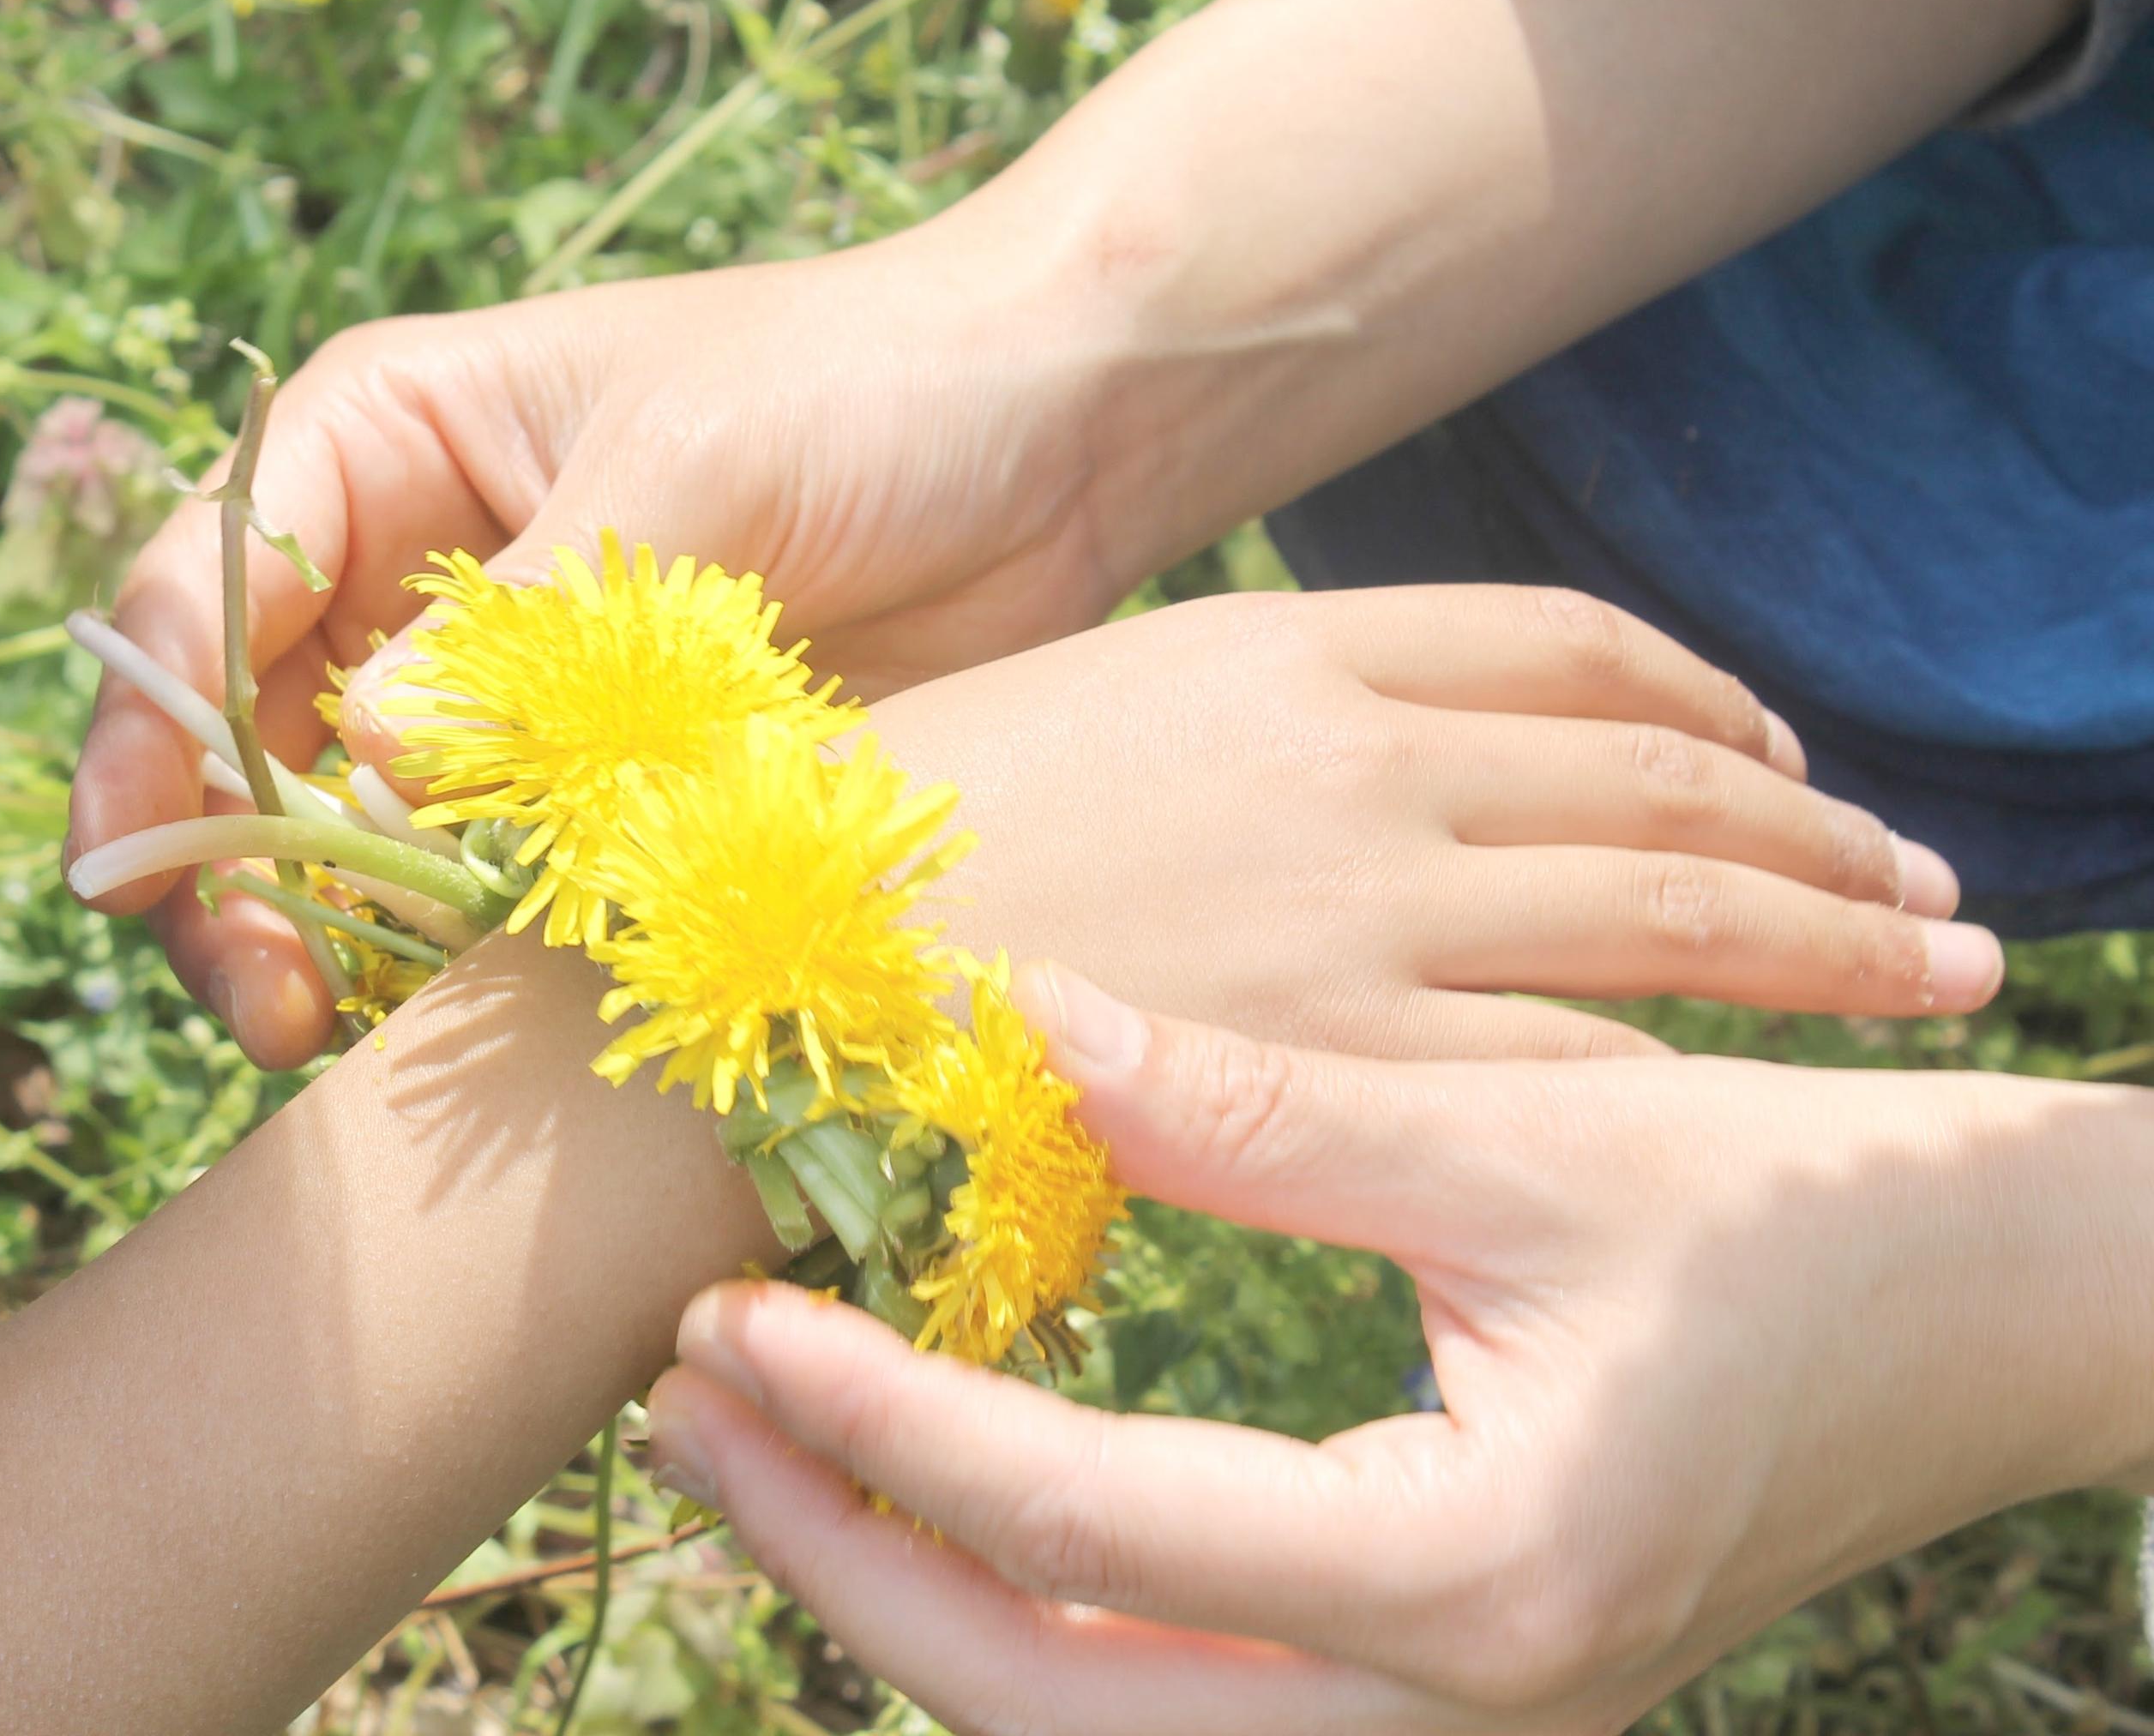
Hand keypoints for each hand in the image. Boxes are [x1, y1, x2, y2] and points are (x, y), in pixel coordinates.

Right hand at [66, 225, 1137, 1063]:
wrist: (1073, 432)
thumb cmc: (873, 381)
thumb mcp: (694, 469)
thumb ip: (535, 625)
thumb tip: (365, 757)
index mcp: (384, 446)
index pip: (196, 593)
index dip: (145, 739)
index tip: (144, 878)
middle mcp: (409, 579)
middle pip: (237, 748)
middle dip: (225, 880)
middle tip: (269, 1007)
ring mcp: (501, 701)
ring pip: (345, 848)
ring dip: (329, 947)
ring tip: (348, 1041)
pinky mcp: (602, 797)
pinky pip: (486, 900)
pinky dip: (458, 970)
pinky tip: (462, 1034)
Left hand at [647, 971, 2153, 1734]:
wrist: (1990, 1319)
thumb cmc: (1796, 1215)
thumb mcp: (1530, 1138)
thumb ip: (1269, 1108)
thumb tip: (1028, 1016)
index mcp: (1474, 1573)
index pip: (1089, 1536)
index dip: (886, 1428)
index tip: (731, 1320)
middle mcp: (1458, 1712)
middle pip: (1052, 1703)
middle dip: (846, 1562)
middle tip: (691, 1401)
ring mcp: (1455, 1735)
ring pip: (1100, 1735)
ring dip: (916, 1604)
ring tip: (769, 1443)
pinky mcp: (1446, 1696)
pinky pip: (1176, 1707)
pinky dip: (1033, 1617)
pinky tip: (937, 1489)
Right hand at [884, 585, 1994, 1056]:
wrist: (752, 954)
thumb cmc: (851, 835)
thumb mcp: (1040, 706)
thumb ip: (1185, 729)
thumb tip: (1241, 767)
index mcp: (1274, 644)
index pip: (1559, 646)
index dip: (1693, 696)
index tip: (1766, 741)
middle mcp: (1352, 759)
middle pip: (1663, 779)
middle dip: (1823, 830)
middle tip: (1926, 876)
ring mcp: (1357, 906)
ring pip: (1670, 915)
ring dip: (1831, 941)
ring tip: (1936, 969)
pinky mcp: (1335, 1055)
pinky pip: (1575, 1060)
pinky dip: (1686, 1072)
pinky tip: (1746, 1099)